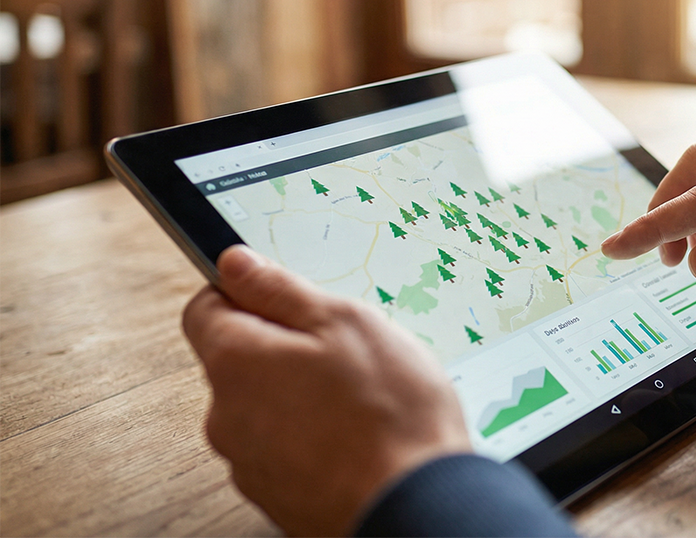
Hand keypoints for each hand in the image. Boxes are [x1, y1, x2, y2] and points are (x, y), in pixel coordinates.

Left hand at [182, 246, 470, 536]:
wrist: (414, 506)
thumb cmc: (388, 415)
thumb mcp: (344, 322)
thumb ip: (281, 290)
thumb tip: (236, 264)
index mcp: (235, 362)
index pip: (205, 308)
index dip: (245, 293)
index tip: (284, 294)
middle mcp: (226, 416)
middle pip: (241, 361)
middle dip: (287, 349)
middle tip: (346, 349)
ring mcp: (249, 463)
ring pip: (268, 408)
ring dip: (303, 396)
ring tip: (363, 398)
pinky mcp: (277, 497)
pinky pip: (288, 449)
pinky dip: (316, 438)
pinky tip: (362, 435)